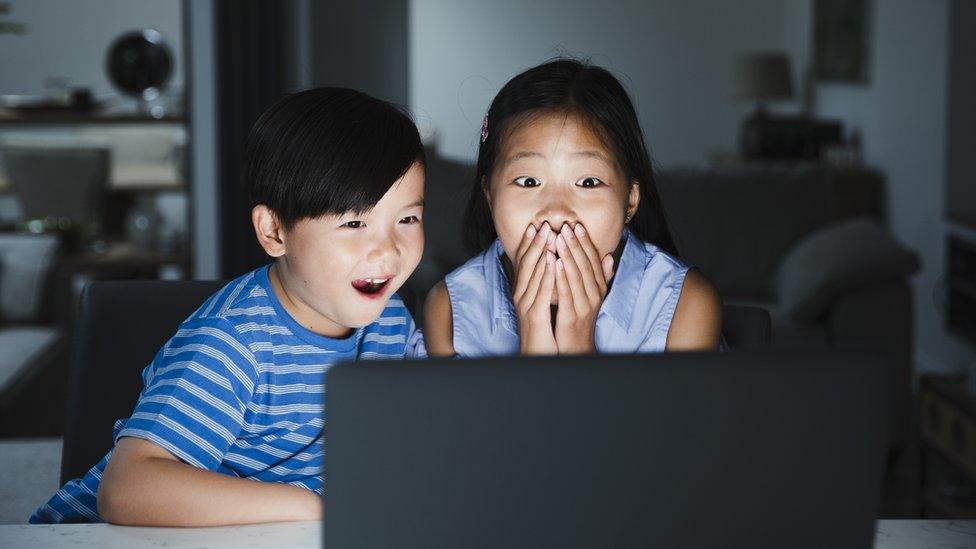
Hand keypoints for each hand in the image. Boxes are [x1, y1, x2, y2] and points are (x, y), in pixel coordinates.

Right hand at [512, 222, 557, 354]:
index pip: (525, 263)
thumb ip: (548, 285)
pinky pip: (541, 290)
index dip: (529, 244)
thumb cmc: (542, 331)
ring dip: (540, 252)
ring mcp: (526, 304)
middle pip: (526, 264)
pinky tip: (551, 260)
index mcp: (524, 292)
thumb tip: (553, 265)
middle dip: (535, 242)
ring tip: (548, 234)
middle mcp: (521, 295)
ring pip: (533, 272)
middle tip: (542, 223)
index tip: (535, 226)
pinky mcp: (534, 314)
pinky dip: (546, 273)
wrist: (537, 356)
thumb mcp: (544, 304)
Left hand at [553, 223, 614, 353]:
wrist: (576, 349)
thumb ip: (601, 277)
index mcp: (598, 289)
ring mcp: (584, 305)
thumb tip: (609, 256)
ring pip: (577, 275)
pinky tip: (555, 262)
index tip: (577, 225)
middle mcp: (594, 295)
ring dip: (568, 255)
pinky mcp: (572, 315)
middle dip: (575, 243)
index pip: (593, 261)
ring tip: (559, 237)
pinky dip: (561, 276)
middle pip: (585, 264)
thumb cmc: (580, 320)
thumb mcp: (592, 296)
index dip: (585, 242)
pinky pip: (566, 292)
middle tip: (566, 225)